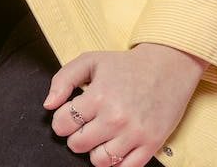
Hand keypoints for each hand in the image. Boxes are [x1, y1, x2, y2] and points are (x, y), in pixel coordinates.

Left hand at [43, 44, 205, 165]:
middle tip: (84, 124)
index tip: (68, 115)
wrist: (167, 66)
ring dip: (94, 150)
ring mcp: (134, 134)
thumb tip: (49, 104)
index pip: (63, 123)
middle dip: (75, 135)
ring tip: (99, 135)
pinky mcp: (151, 145)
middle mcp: (115, 118)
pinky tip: (114, 145)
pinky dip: (115, 161)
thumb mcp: (90, 61)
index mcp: (98, 96)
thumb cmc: (126, 64)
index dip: (61, 120)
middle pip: (78, 144)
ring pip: (99, 161)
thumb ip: (63, 79)